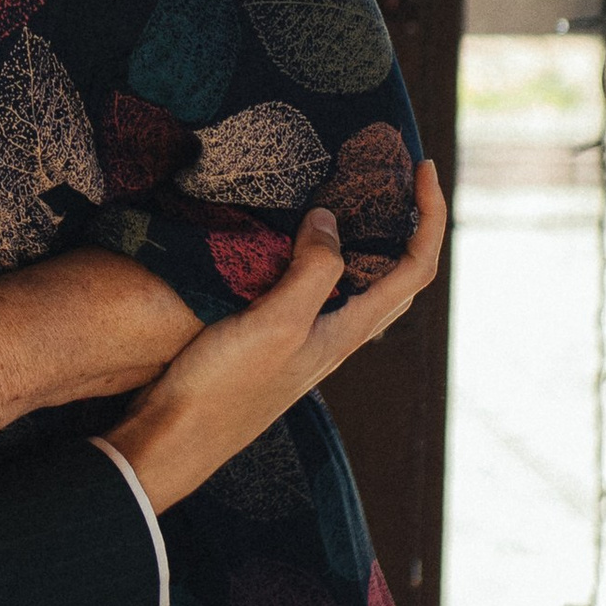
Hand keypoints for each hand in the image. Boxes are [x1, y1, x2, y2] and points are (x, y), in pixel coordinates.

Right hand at [102, 161, 447, 515]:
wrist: (176, 438)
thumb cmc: (225, 388)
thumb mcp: (274, 323)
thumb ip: (313, 271)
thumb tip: (331, 220)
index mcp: (349, 329)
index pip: (416, 268)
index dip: (429, 217)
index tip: (420, 167)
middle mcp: (338, 334)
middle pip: (399, 275)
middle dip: (411, 224)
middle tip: (399, 176)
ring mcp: (308, 338)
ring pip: (361, 283)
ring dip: (373, 239)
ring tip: (356, 195)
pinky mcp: (276, 338)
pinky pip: (320, 288)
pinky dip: (325, 254)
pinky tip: (293, 239)